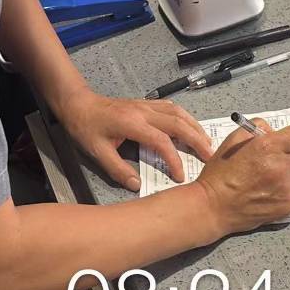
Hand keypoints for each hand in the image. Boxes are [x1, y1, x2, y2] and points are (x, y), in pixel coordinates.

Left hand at [59, 90, 213, 191]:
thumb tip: (137, 185)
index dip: (174, 159)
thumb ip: (118, 169)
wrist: (78, 103)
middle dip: (197, 140)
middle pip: (178, 123)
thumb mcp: (97, 152)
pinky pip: (172, 108)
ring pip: (178, 113)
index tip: (180, 176)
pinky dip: (185, 118)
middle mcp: (144, 111)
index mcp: (133, 124)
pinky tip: (190, 127)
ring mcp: (146, 105)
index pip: (161, 141)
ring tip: (206, 142)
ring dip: (195, 127)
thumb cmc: (86, 127)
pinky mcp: (146, 103)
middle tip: (211, 156)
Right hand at [195, 120, 289, 236]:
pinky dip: (288, 188)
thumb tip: (273, 131)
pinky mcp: (288, 204)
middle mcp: (281, 166)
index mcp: (268, 146)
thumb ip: (256, 128)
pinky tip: (270, 189)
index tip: (289, 139)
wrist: (214, 207)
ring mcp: (286, 187)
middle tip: (277, 158)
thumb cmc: (220, 174)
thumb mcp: (232, 140)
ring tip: (271, 176)